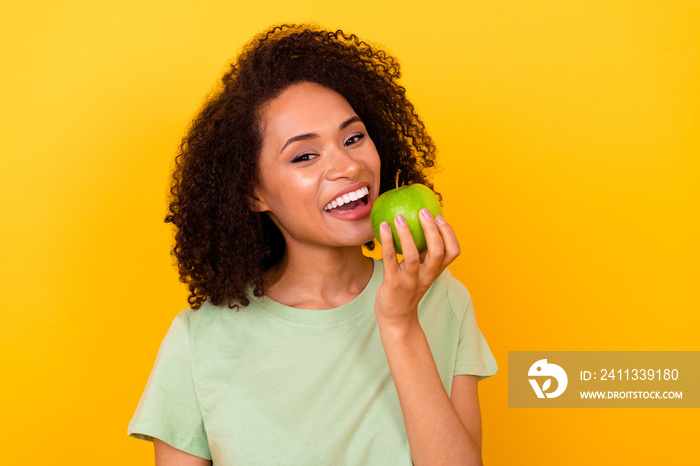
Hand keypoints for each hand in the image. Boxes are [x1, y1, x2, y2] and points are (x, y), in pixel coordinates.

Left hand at [375, 208, 459, 326]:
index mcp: (435, 271)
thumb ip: (422, 253)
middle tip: (423, 211)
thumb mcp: (420, 271)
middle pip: (437, 251)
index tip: (439, 217)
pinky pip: (390, 260)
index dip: (449, 233)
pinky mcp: (393, 284)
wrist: (396, 318)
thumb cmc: (407, 289)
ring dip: (407, 234)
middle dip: (433, 230)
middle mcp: (427, 276)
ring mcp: (410, 281)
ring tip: (399, 217)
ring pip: (413, 255)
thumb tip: (418, 223)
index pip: (453, 252)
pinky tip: (382, 227)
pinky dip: (387, 241)